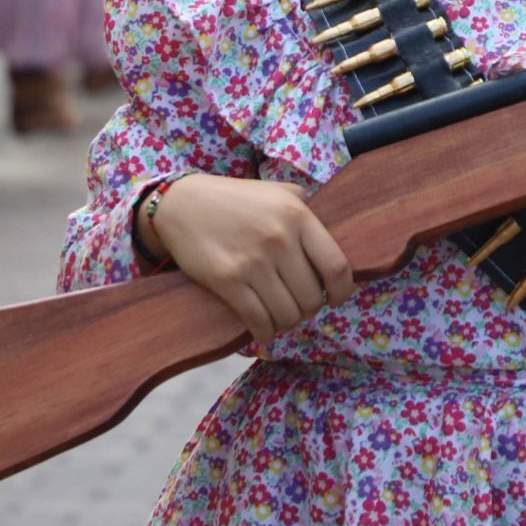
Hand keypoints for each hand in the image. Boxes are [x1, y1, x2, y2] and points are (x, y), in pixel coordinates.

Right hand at [146, 175, 355, 345]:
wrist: (183, 204)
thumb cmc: (236, 199)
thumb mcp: (278, 192)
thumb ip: (307, 210)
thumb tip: (334, 238)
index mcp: (297, 215)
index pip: (336, 266)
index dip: (343, 291)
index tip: (337, 297)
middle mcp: (279, 239)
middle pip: (313, 297)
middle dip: (309, 309)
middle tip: (299, 305)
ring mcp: (252, 262)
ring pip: (288, 314)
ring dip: (287, 323)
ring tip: (281, 316)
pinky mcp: (227, 281)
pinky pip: (258, 321)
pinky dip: (265, 334)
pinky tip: (263, 331)